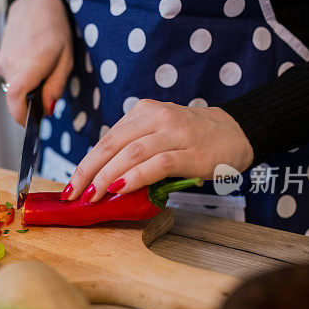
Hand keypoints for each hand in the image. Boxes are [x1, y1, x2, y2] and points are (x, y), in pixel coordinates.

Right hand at [0, 0, 72, 124]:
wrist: (34, 2)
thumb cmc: (55, 28)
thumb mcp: (66, 58)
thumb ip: (55, 86)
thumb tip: (47, 111)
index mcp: (30, 63)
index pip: (16, 98)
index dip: (21, 116)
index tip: (31, 123)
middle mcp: (11, 64)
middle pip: (16, 99)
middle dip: (31, 102)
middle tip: (48, 90)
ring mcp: (2, 62)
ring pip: (13, 90)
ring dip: (28, 89)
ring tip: (42, 69)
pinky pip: (11, 79)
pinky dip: (22, 79)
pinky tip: (32, 63)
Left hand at [63, 99, 253, 201]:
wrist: (237, 133)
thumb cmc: (192, 140)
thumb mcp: (159, 136)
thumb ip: (134, 154)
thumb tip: (102, 185)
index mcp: (144, 112)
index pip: (107, 139)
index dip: (85, 164)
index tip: (71, 186)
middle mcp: (157, 117)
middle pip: (112, 145)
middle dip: (88, 172)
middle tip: (74, 195)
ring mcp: (175, 132)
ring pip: (131, 154)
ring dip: (107, 177)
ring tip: (93, 196)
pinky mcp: (191, 151)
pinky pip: (157, 164)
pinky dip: (135, 177)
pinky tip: (120, 189)